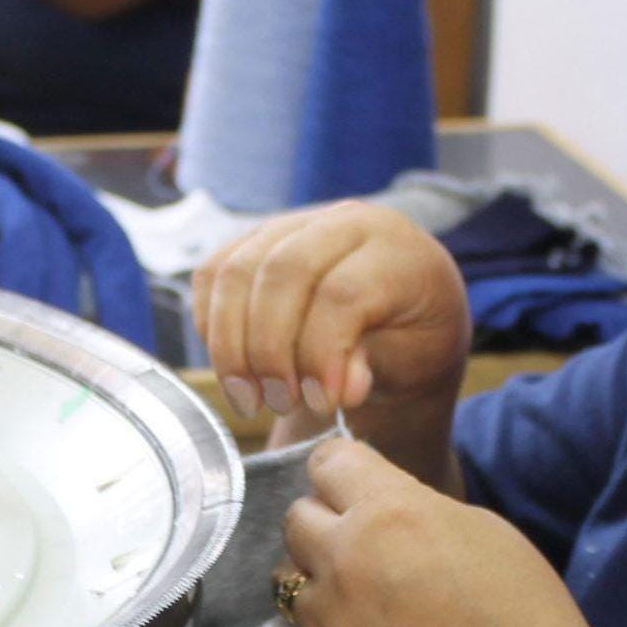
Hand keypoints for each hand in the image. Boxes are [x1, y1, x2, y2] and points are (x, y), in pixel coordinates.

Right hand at [192, 201, 470, 418]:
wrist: (403, 314)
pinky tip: (237, 367)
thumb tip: (336, 390)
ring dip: (232, 346)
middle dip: (269, 350)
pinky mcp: (256, 239)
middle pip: (281, 273)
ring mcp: (295, 223)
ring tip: (253, 399)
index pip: (343, 292)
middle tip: (279, 404)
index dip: (322, 353)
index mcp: (396, 248)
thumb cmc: (413, 340)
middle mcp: (345, 222)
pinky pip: (213, 274)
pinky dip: (214, 327)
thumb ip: (373, 367)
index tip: (322, 403)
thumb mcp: (412, 359)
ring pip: (236, 271)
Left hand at [283, 438, 626, 626]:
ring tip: (369, 596)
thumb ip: (415, 506)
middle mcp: (345, 558)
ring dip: (321, 575)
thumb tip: (376, 504)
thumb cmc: (524, 614)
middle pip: (297, 516)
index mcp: (390, 510)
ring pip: (290, 574)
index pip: (326, 461)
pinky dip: (331, 625)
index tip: (358, 483)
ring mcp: (327, 618)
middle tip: (370, 543)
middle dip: (328, 520)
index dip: (345, 470)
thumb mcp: (483, 529)